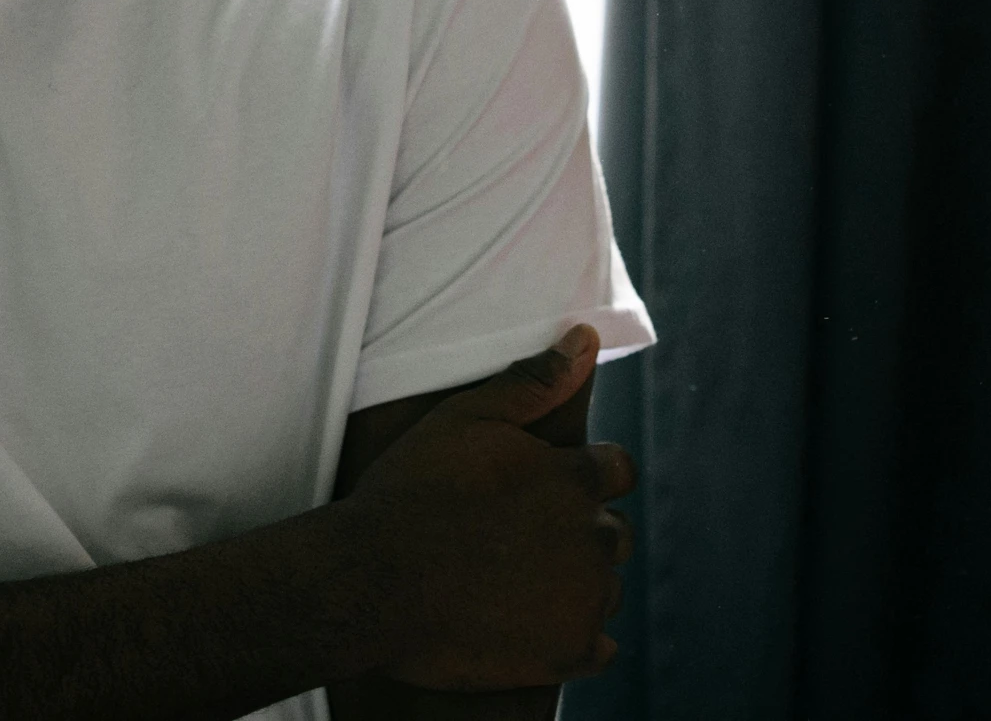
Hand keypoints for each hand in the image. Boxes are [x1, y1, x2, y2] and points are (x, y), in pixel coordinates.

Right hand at [338, 325, 636, 690]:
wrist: (373, 582)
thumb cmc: (413, 492)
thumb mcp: (467, 419)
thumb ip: (534, 382)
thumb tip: (585, 338)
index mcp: (576, 478)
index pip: (617, 471)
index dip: (586, 476)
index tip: (550, 490)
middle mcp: (593, 537)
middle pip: (613, 533)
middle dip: (581, 532)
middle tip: (524, 540)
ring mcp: (584, 598)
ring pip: (604, 589)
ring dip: (576, 584)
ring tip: (518, 584)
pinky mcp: (568, 651)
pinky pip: (597, 646)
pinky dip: (573, 637)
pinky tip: (531, 628)